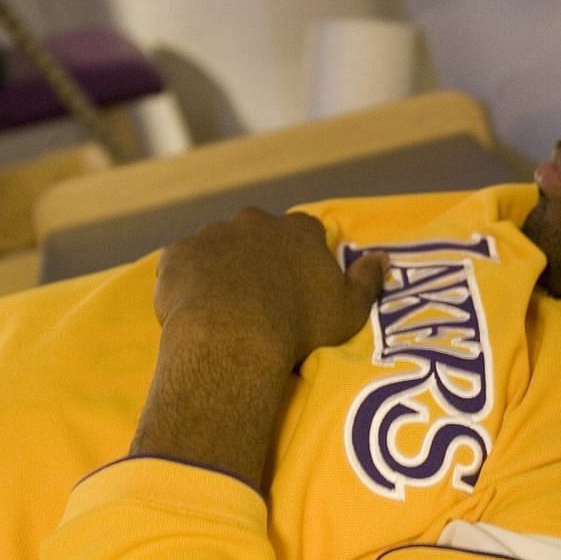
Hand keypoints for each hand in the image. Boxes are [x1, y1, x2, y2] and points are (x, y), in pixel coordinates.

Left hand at [131, 209, 388, 485]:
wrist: (232, 337)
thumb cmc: (297, 327)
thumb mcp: (348, 310)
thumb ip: (367, 280)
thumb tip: (383, 257)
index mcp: (296, 232)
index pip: (306, 231)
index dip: (303, 254)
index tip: (299, 281)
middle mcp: (254, 222)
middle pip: (258, 232)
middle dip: (259, 255)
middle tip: (259, 294)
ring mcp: (211, 235)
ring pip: (217, 246)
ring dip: (220, 267)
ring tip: (222, 306)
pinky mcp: (177, 254)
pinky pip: (181, 265)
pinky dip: (186, 280)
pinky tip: (191, 307)